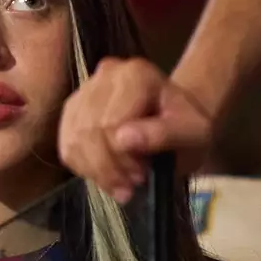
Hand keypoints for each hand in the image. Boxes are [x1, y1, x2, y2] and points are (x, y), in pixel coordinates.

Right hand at [58, 57, 213, 202]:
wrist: (175, 118)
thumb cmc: (187, 125)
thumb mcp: (193, 133)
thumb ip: (163, 134)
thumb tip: (123, 139)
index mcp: (136, 74)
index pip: (111, 122)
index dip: (122, 158)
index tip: (142, 177)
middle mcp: (106, 75)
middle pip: (89, 131)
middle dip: (108, 168)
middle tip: (130, 186)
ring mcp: (85, 90)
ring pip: (74, 140)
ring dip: (96, 172)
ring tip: (120, 185)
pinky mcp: (73, 111)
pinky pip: (67, 146)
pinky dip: (84, 168)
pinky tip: (106, 176)